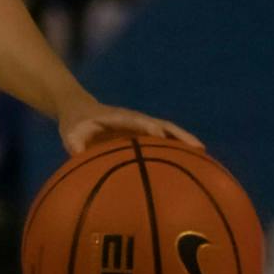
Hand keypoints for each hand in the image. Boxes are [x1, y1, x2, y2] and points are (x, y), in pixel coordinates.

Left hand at [56, 95, 202, 155]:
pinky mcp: (143, 133)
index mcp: (117, 117)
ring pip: (168, 132)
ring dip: (184, 142)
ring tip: (204, 157)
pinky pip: (163, 140)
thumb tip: (79, 156)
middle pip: (162, 125)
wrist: (79, 110)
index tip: (161, 135)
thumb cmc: (74, 123)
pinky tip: (190, 164)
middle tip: (199, 148)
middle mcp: (134, 120)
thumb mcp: (68, 133)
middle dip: (179, 135)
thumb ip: (74, 144)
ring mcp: (141, 126)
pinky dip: (177, 149)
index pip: (136, 121)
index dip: (148, 127)